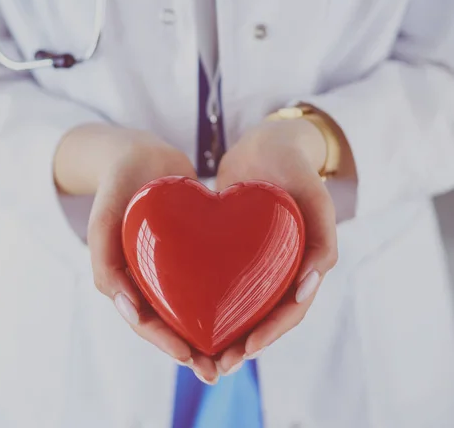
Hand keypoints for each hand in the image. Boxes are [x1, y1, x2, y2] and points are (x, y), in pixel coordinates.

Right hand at [54, 125, 218, 383]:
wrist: (139, 151)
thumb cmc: (117, 184)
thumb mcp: (103, 221)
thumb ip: (105, 264)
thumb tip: (129, 310)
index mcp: (125, 278)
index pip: (146, 321)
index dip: (167, 343)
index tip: (193, 357)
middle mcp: (149, 276)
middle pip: (171, 320)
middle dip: (193, 347)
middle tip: (219, 368)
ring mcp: (170, 263)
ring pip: (191, 304)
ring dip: (210, 329)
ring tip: (238, 349)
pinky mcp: (191, 249)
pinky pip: (206, 277)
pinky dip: (222, 294)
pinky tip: (248, 302)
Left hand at [214, 117, 337, 375]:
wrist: (266, 143)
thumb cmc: (294, 166)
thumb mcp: (315, 196)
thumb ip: (323, 239)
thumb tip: (310, 287)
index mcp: (306, 263)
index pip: (291, 310)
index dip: (271, 333)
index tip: (245, 349)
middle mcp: (282, 267)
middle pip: (265, 316)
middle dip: (244, 343)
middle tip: (217, 365)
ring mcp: (258, 260)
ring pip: (243, 304)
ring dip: (226, 330)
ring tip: (198, 351)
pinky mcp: (234, 250)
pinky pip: (223, 280)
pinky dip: (209, 300)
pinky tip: (185, 310)